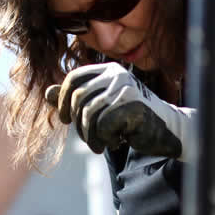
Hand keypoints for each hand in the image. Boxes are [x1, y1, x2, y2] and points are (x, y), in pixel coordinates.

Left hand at [55, 59, 193, 161]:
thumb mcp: (101, 106)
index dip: (63, 99)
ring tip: (100, 144)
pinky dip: (105, 138)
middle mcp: (117, 75)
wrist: (167, 131)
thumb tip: (47, 93)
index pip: (74, 78)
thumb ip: (76, 99)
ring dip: (90, 136)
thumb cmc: (131, 119)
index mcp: (108, 70)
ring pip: (89, 113)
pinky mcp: (133, 106)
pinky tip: (116, 141)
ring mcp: (126, 89)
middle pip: (79, 97)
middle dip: (78, 123)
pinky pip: (104, 125)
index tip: (66, 119)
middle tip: (89, 138)